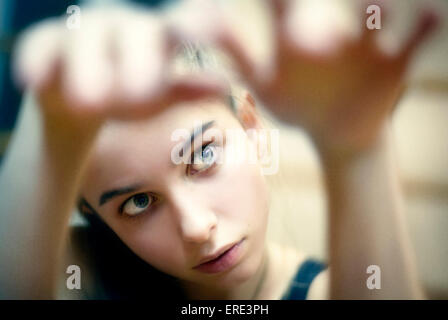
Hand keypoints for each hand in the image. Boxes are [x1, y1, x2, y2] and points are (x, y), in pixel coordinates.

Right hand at [13, 5, 224, 129]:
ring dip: (87, 67)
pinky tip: (32, 80)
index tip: (189, 40)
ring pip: (85, 38)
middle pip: (132, 33)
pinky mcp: (45, 41)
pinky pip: (39, 45)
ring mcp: (82, 30)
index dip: (184, 32)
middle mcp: (121, 25)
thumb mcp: (160, 96)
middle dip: (135, 63)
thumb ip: (186, 89)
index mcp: (154, 36)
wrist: (83, 102)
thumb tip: (223, 86)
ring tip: (88, 104)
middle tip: (138, 98)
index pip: (173, 31)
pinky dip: (36, 62)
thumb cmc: (130, 94)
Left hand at [214, 0, 439, 152]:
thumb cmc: (297, 106)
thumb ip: (237, 61)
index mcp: (294, 39)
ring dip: (371, 6)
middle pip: (327, 0)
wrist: (337, 129)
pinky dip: (421, 28)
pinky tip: (429, 18)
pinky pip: (411, 42)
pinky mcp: (392, 63)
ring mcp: (363, 47)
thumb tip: (203, 37)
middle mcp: (329, 33)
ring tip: (368, 7)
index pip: (276, 4)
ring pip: (371, 16)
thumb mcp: (265, 86)